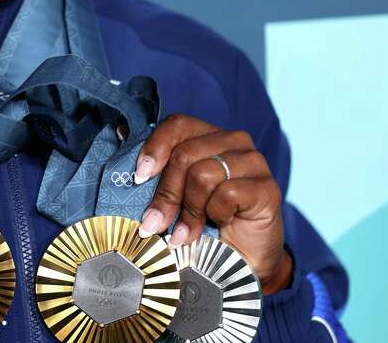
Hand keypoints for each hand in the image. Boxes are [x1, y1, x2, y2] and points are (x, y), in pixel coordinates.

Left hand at [133, 114, 292, 293]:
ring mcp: (254, 162)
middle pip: (185, 154)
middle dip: (166, 194)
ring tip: (187, 232)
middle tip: (155, 224)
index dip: (154, 148)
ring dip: (189, 211)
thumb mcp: (173, 194)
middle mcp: (233, 141)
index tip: (139, 177)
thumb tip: (120, 133)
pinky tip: (220, 224)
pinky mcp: (267, 188)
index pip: (177, 125)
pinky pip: (226, 193)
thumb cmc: (203, 224)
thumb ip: (154, 168)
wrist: (240, 262)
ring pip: (203, 174)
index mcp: (208, 136)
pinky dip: (215, 214)